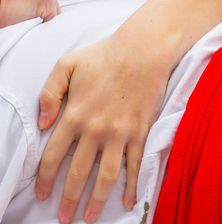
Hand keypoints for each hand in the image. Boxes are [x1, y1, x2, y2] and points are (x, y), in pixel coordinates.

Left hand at [36, 33, 169, 223]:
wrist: (143, 50)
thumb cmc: (105, 55)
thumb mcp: (66, 65)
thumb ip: (49, 93)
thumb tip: (42, 123)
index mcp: (74, 115)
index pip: (53, 156)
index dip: (46, 180)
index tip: (42, 196)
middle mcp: (94, 129)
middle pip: (78, 173)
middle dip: (68, 200)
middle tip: (64, 218)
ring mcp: (119, 133)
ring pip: (105, 175)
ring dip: (97, 200)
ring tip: (91, 217)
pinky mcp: (140, 132)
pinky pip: (134, 164)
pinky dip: (132, 185)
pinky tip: (130, 201)